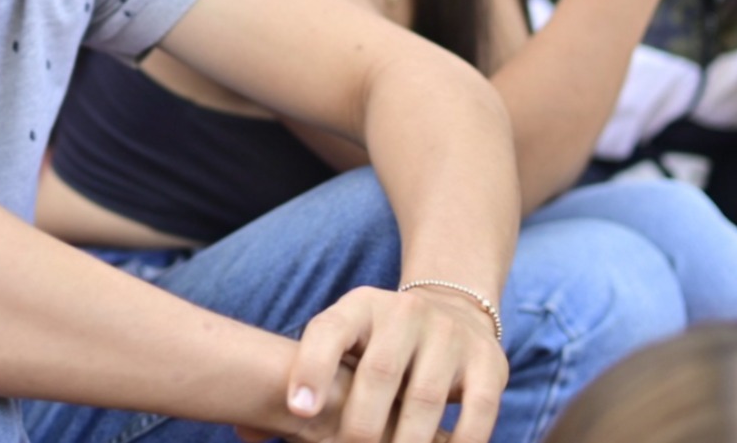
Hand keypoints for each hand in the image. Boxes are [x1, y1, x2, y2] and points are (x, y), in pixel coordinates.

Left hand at [240, 286, 506, 442]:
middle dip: (359, 428)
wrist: (454, 311)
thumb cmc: (378, 343)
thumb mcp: (344, 341)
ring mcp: (449, 336)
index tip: (297, 413)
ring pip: (422, 399)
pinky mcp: (489, 364)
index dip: (310, 369)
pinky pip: (476, 412)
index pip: (329, 330)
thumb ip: (306, 379)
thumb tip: (247, 433)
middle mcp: (405, 313)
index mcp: (360, 307)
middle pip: (378, 373)